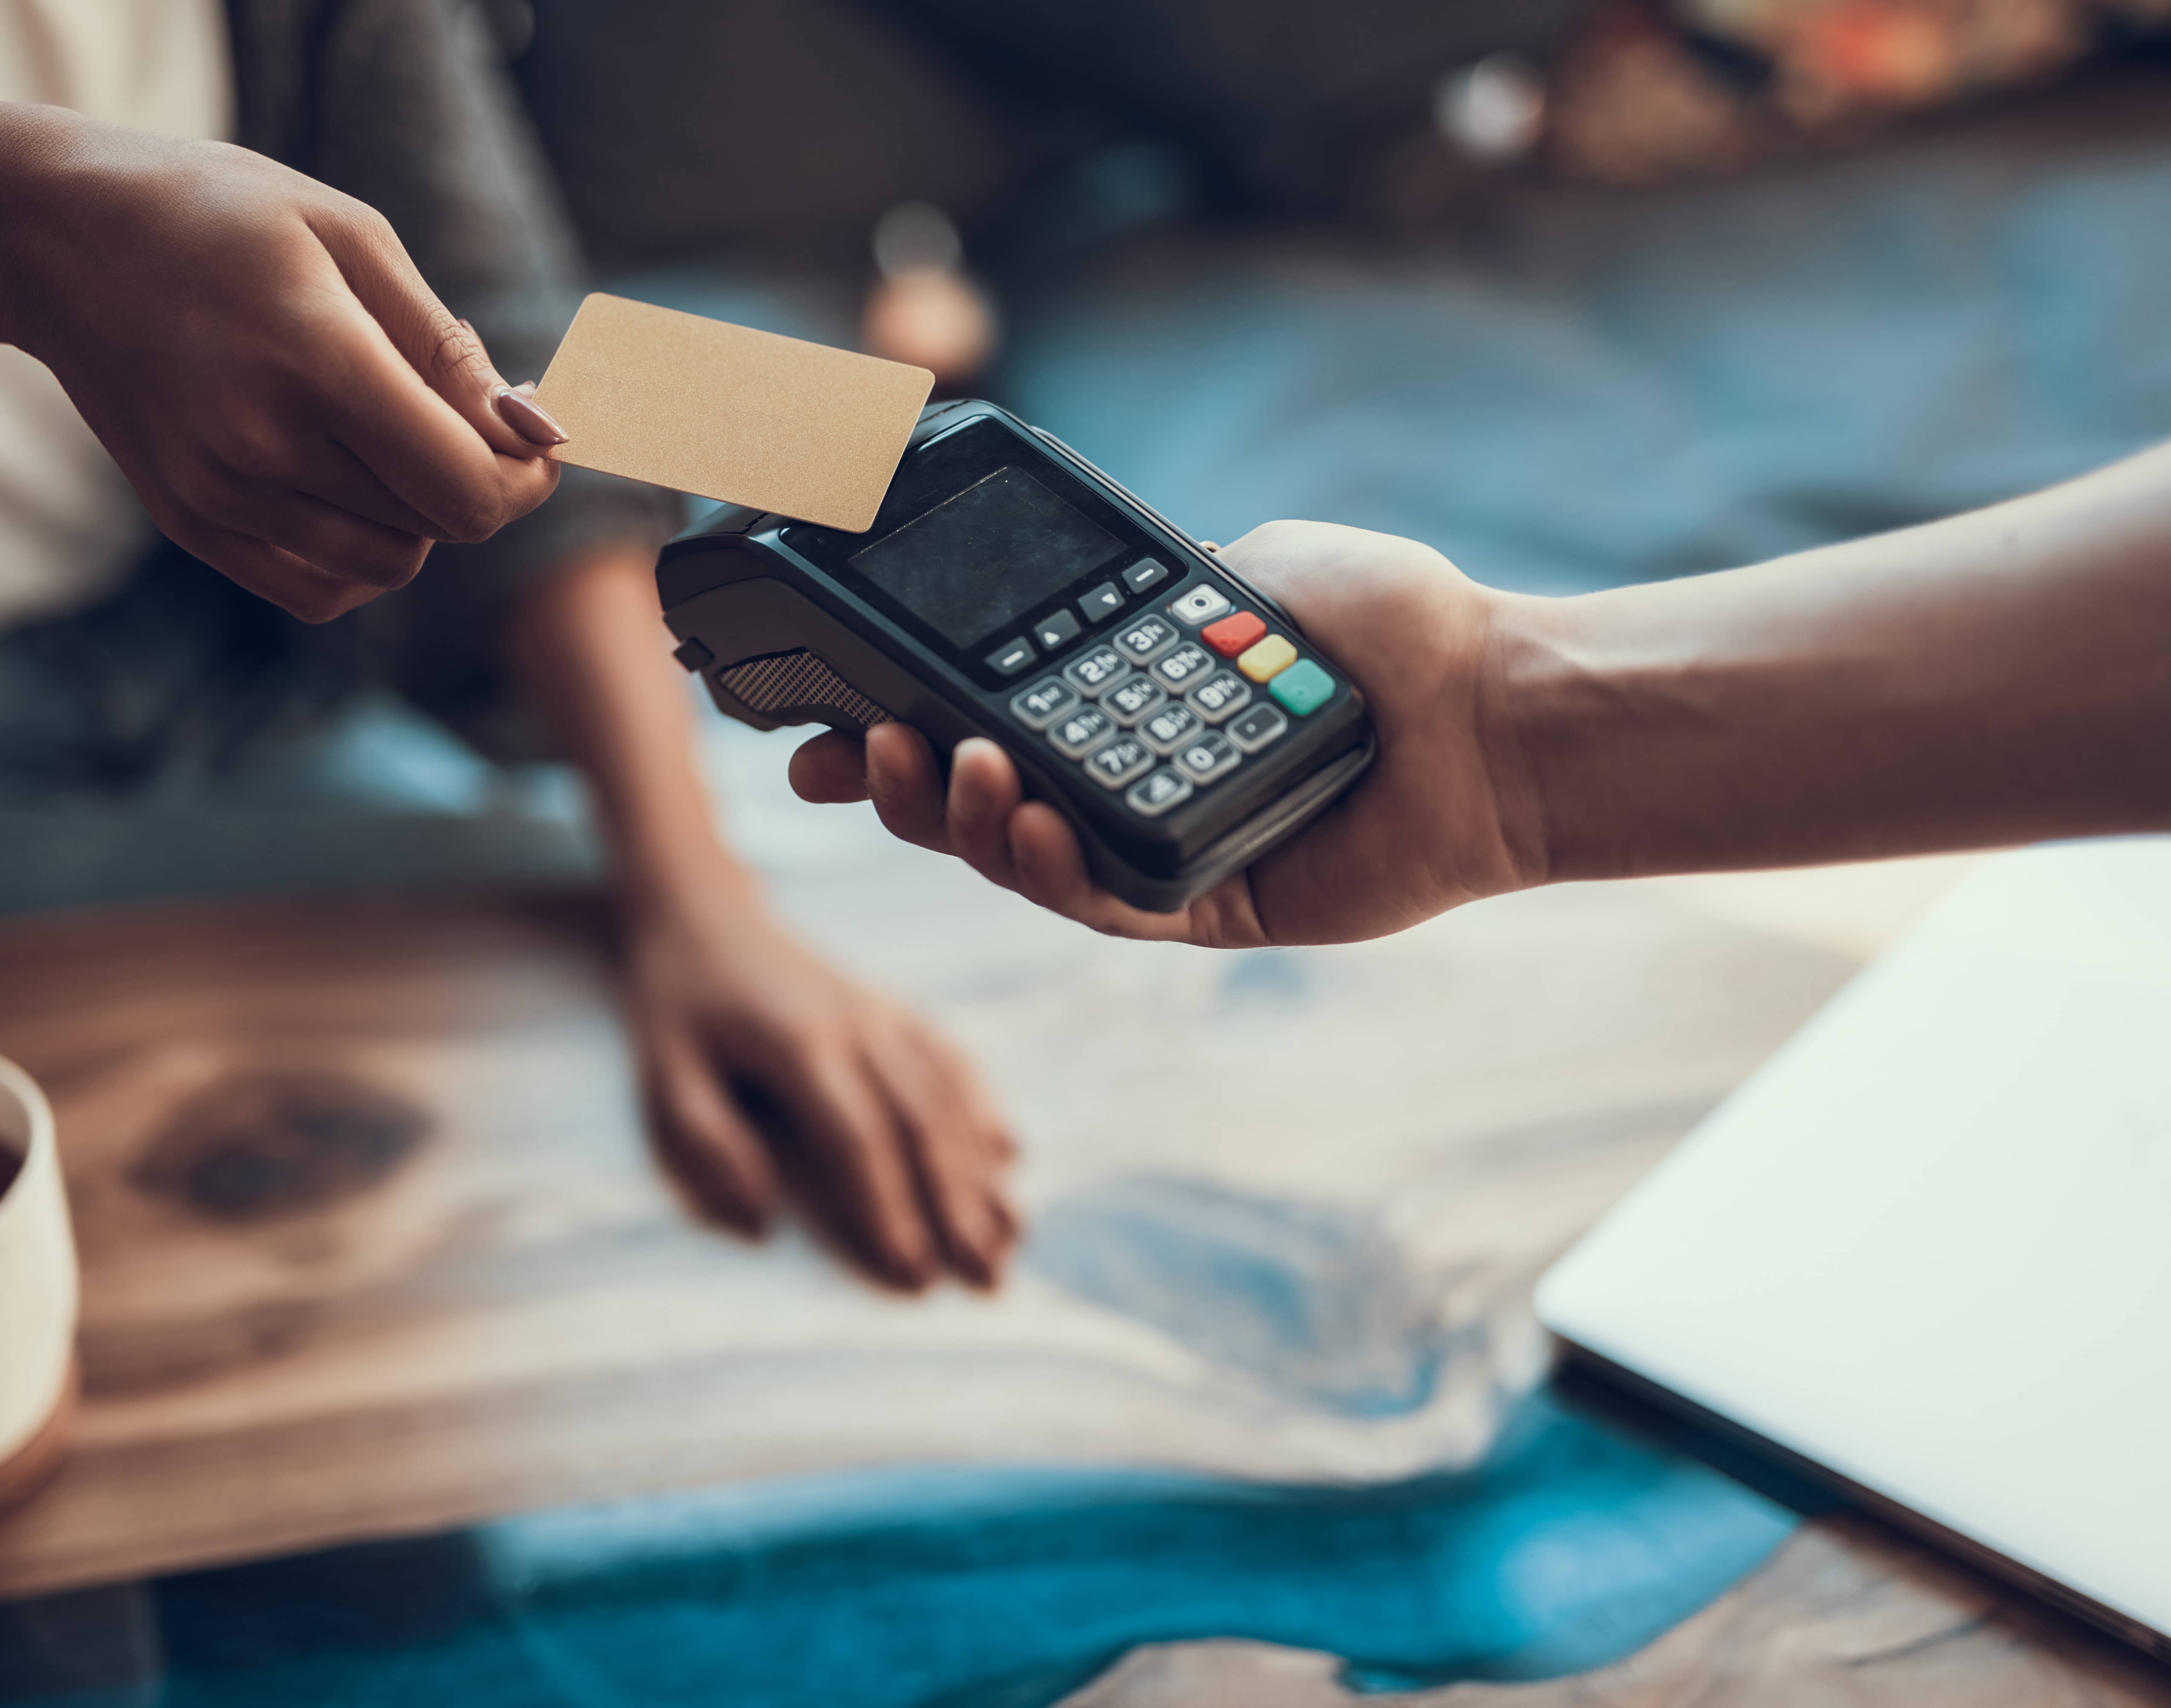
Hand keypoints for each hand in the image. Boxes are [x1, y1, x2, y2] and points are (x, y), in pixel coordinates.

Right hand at [9, 115, 565, 621]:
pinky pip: (319, 591)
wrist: (57, 237)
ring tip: (389, 438)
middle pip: (434, 528)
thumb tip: (532, 429)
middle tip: (461, 416)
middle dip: (476, 483)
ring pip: (385, 566)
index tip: (532, 435)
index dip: (527, 477)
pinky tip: (350, 488)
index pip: (468, 490)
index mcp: (317, 363)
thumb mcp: (351, 238)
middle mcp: (262, 445)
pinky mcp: (191, 522)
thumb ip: (448, 349)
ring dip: (417, 520)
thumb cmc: (221, 215)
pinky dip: (360, 559)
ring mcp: (219, 495)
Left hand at [619, 890, 1018, 1289]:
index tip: (914, 1273)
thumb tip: (761, 1221)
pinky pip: (952, 1058)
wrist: (704, 914)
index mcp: (797, 1044)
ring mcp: (882, 1011)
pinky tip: (1008, 1154)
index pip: (859, 1138)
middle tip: (986, 1275)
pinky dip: (984, 1106)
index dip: (890, 1207)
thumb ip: (706, 1144)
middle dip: (957, 1203)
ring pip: (948, 1094)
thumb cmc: (676, 1007)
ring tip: (1009, 1237)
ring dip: (980, 1169)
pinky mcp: (893, 1007)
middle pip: (921, 1122)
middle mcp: (855, 1025)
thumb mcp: (664, 1074)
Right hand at [789, 521, 1542, 945]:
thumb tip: (1087, 588)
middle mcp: (1127, 784)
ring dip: (965, 820)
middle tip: (839, 755)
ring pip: (1022, 861)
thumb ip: (1155, 586)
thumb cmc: (1392, 632)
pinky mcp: (1205, 906)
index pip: (985, 721)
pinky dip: (1056, 867)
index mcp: (1123, 706)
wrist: (1494, 705)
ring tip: (952, 768)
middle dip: (892, 786)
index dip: (900, 724)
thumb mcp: (1246, 570)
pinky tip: (1031, 820)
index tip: (824, 714)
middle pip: (976, 806)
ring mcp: (1159, 849)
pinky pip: (1105, 904)